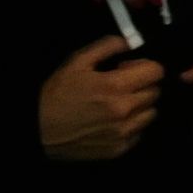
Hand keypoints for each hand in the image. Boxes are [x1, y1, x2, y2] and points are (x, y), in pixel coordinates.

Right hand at [39, 34, 163, 161]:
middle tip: (122, 85)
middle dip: (143, 84)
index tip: (128, 69)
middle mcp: (124, 111)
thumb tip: (131, 42)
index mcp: (116, 86)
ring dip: (140, 106)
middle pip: (155, 92)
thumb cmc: (57, 93)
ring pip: (151, 114)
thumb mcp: (78, 61)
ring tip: (120, 103)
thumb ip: (108, 46)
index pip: (156, 72)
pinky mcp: (117, 150)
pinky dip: (132, 125)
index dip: (144, 66)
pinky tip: (114, 121)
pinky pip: (139, 133)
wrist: (36, 129)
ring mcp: (122, 133)